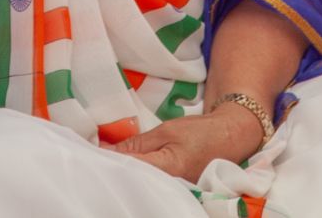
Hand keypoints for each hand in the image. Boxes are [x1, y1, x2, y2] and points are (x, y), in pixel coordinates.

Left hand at [112, 106, 261, 180]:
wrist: (231, 138)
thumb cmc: (200, 131)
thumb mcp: (167, 130)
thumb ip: (138, 143)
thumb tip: (106, 150)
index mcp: (168, 169)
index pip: (129, 167)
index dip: (108, 160)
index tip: (90, 151)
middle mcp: (171, 187)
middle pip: (133, 181)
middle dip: (116, 169)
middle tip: (97, 157)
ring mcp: (175, 192)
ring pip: (141, 184)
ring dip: (126, 173)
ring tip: (112, 162)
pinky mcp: (176, 192)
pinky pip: (151, 186)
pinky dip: (139, 177)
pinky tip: (130, 170)